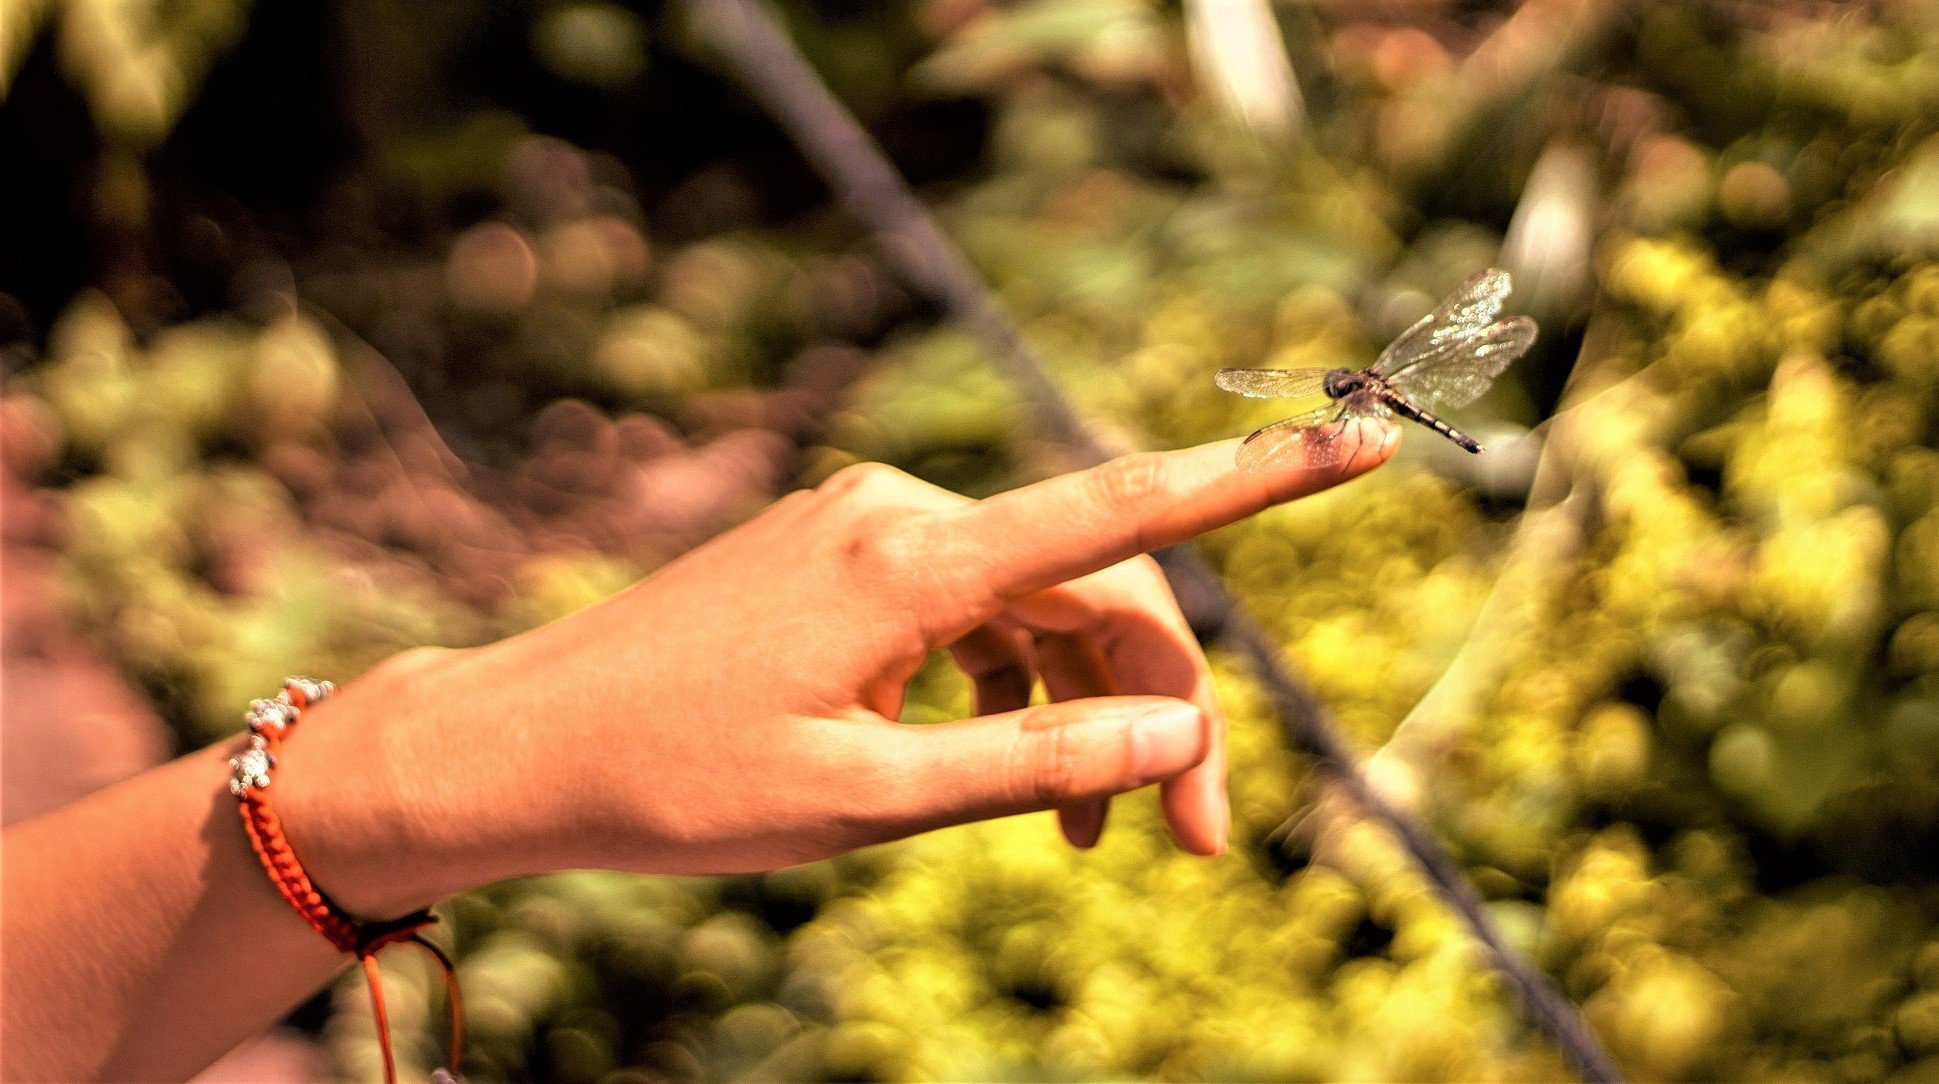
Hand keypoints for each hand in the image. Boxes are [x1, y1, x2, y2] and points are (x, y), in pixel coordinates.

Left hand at [277, 422, 1395, 916]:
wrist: (518, 746)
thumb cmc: (677, 783)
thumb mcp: (868, 800)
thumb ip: (1033, 766)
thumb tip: (1176, 741)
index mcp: (914, 560)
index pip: (1121, 509)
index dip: (1252, 479)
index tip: (1358, 445)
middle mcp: (902, 514)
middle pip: (1094, 590)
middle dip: (1159, 711)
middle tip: (1196, 843)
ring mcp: (867, 527)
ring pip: (1035, 606)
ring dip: (1081, 714)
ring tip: (1095, 849)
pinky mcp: (842, 556)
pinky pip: (968, 611)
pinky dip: (1007, 689)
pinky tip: (1009, 776)